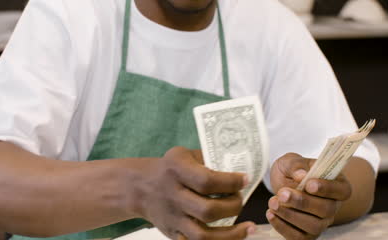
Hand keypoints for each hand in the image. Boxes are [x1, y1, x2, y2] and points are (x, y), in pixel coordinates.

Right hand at [131, 147, 255, 239]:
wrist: (140, 187)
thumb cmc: (170, 168)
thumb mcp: (184, 155)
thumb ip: (209, 160)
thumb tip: (239, 171)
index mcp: (176, 170)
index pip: (207, 181)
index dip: (231, 182)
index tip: (245, 179)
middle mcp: (173, 195)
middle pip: (208, 210)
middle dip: (233, 206)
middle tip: (240, 199)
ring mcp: (172, 218)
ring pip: (203, 236)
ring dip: (231, 234)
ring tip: (248, 227)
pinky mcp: (173, 234)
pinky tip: (232, 237)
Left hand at [267, 153, 351, 239]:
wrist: (284, 182)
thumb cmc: (293, 170)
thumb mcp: (292, 160)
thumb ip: (296, 165)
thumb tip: (301, 175)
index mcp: (337, 185)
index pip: (341, 190)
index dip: (327, 188)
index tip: (309, 184)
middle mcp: (333, 206)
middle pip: (326, 210)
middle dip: (303, 202)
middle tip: (282, 193)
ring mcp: (321, 222)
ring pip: (314, 226)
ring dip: (291, 215)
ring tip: (273, 202)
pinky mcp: (306, 233)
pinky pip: (299, 237)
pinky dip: (283, 227)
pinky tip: (271, 214)